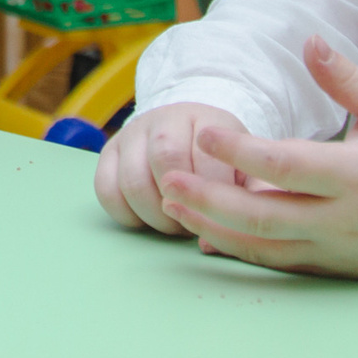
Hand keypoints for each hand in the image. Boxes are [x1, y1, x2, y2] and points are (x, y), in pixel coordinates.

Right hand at [95, 101, 249, 234]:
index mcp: (206, 119)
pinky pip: (105, 189)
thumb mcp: (247, 168)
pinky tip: (147, 219)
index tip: (220, 216)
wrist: (188, 130)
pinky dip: (126, 214)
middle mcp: (164, 118)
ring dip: (154, 215)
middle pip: (164, 160)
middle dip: (180, 204)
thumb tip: (219, 238)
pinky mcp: (109, 152)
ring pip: (132, 180)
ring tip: (174, 224)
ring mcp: (132, 134)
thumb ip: (253, 194)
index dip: (212, 195)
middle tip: (194, 222)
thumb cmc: (223, 160)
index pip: (205, 158)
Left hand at [156, 35, 357, 278]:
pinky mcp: (334, 268)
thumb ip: (349, 79)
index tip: (207, 131)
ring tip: (171, 203)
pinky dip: (240, 250)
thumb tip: (309, 40)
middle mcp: (344, 218)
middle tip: (167, 178)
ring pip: (266, 245)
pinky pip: (279, 262)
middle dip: (211, 198)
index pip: (289, 165)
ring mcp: (338, 248)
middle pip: (266, 214)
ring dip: (215, 227)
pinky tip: (204, 234)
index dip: (244, 151)